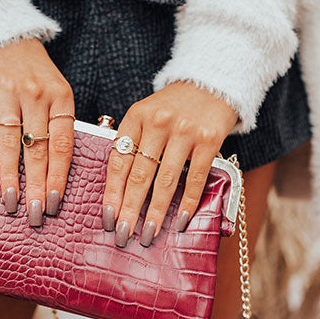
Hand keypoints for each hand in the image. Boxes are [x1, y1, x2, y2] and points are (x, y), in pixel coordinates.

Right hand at [0, 38, 74, 225]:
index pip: (62, 144)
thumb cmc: (33, 73)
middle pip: (37, 149)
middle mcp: (35, 94)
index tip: (53, 202)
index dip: (58, 176)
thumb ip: (58, 125)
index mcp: (60, 97)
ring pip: (10, 143)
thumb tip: (58, 173)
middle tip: (34, 214)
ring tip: (12, 202)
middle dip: (36, 185)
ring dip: (10, 177)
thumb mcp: (56, 92)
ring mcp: (6, 92)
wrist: (3, 36)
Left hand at [101, 82, 238, 245]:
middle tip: (123, 235)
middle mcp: (158, 123)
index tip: (108, 218)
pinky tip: (179, 221)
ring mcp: (184, 131)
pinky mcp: (209, 140)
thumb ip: (131, 143)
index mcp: (135, 117)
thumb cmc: (172, 108)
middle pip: (139, 175)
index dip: (111, 193)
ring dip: (155, 212)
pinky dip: (188, 202)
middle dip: (129, 209)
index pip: (118, 161)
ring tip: (148, 234)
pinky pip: (196, 178)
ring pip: (165, 180)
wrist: (211, 83)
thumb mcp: (145, 115)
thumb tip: (118, 191)